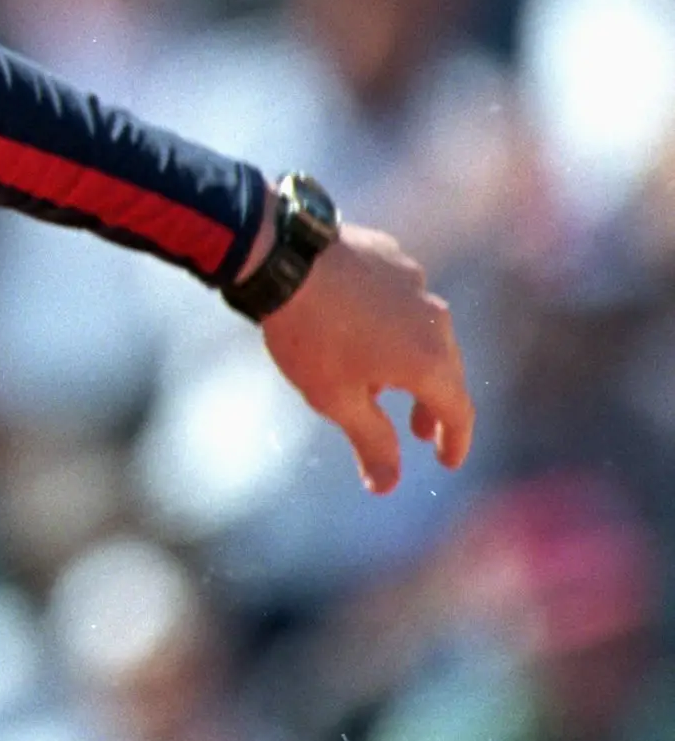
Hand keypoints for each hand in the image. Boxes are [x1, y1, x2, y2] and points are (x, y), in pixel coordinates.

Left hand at [260, 221, 471, 493]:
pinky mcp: (392, 255)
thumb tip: (388, 486)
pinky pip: (402, 299)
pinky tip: (363, 328)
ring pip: (426, 331)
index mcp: (431, 360)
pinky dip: (393, 323)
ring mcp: (417, 282)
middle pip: (446, 370)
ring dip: (412, 362)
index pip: (458, 411)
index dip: (455, 441)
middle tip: (417, 430)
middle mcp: (436, 319)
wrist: (283, 255)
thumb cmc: (309, 334)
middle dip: (433, 405)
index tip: (447, 461)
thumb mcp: (336, 399)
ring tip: (383, 380)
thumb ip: (371, 443)